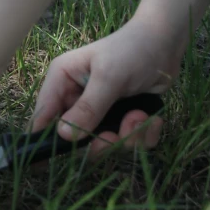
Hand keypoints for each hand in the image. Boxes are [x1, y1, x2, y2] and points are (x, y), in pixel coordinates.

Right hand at [32, 0, 209, 153]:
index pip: (43, 115)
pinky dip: (142, 135)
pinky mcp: (121, 118)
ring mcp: (100, 110)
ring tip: (140, 117)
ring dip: (126, 137)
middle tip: (115, 135)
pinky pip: (127, 141)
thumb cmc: (132, 50)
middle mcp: (77, 98)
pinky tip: (151, 118)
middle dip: (100, 141)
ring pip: (104, 143)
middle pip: (75, 139)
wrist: (167, 43)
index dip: (43, 140)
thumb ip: (88, 107)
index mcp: (62, 80)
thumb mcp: (109, 77)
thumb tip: (63, 135)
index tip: (45, 166)